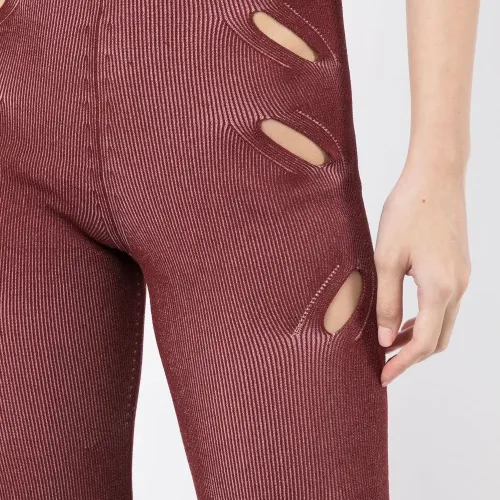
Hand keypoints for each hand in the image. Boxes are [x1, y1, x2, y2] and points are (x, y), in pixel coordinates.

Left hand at [374, 152, 470, 386]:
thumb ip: (387, 302)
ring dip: (420, 337)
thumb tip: (387, 340)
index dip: (403, 364)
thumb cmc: (408, 212)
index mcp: (440, 289)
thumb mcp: (386, 259)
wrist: (436, 176)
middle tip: (385, 363)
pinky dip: (427, 319)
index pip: (424, 343)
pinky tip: (406, 316)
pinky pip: (445, 305)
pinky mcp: (459, 266)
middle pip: (439, 339)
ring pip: (444, 323)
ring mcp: (463, 276)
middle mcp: (458, 287)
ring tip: (391, 343)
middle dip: (412, 355)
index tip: (383, 377)